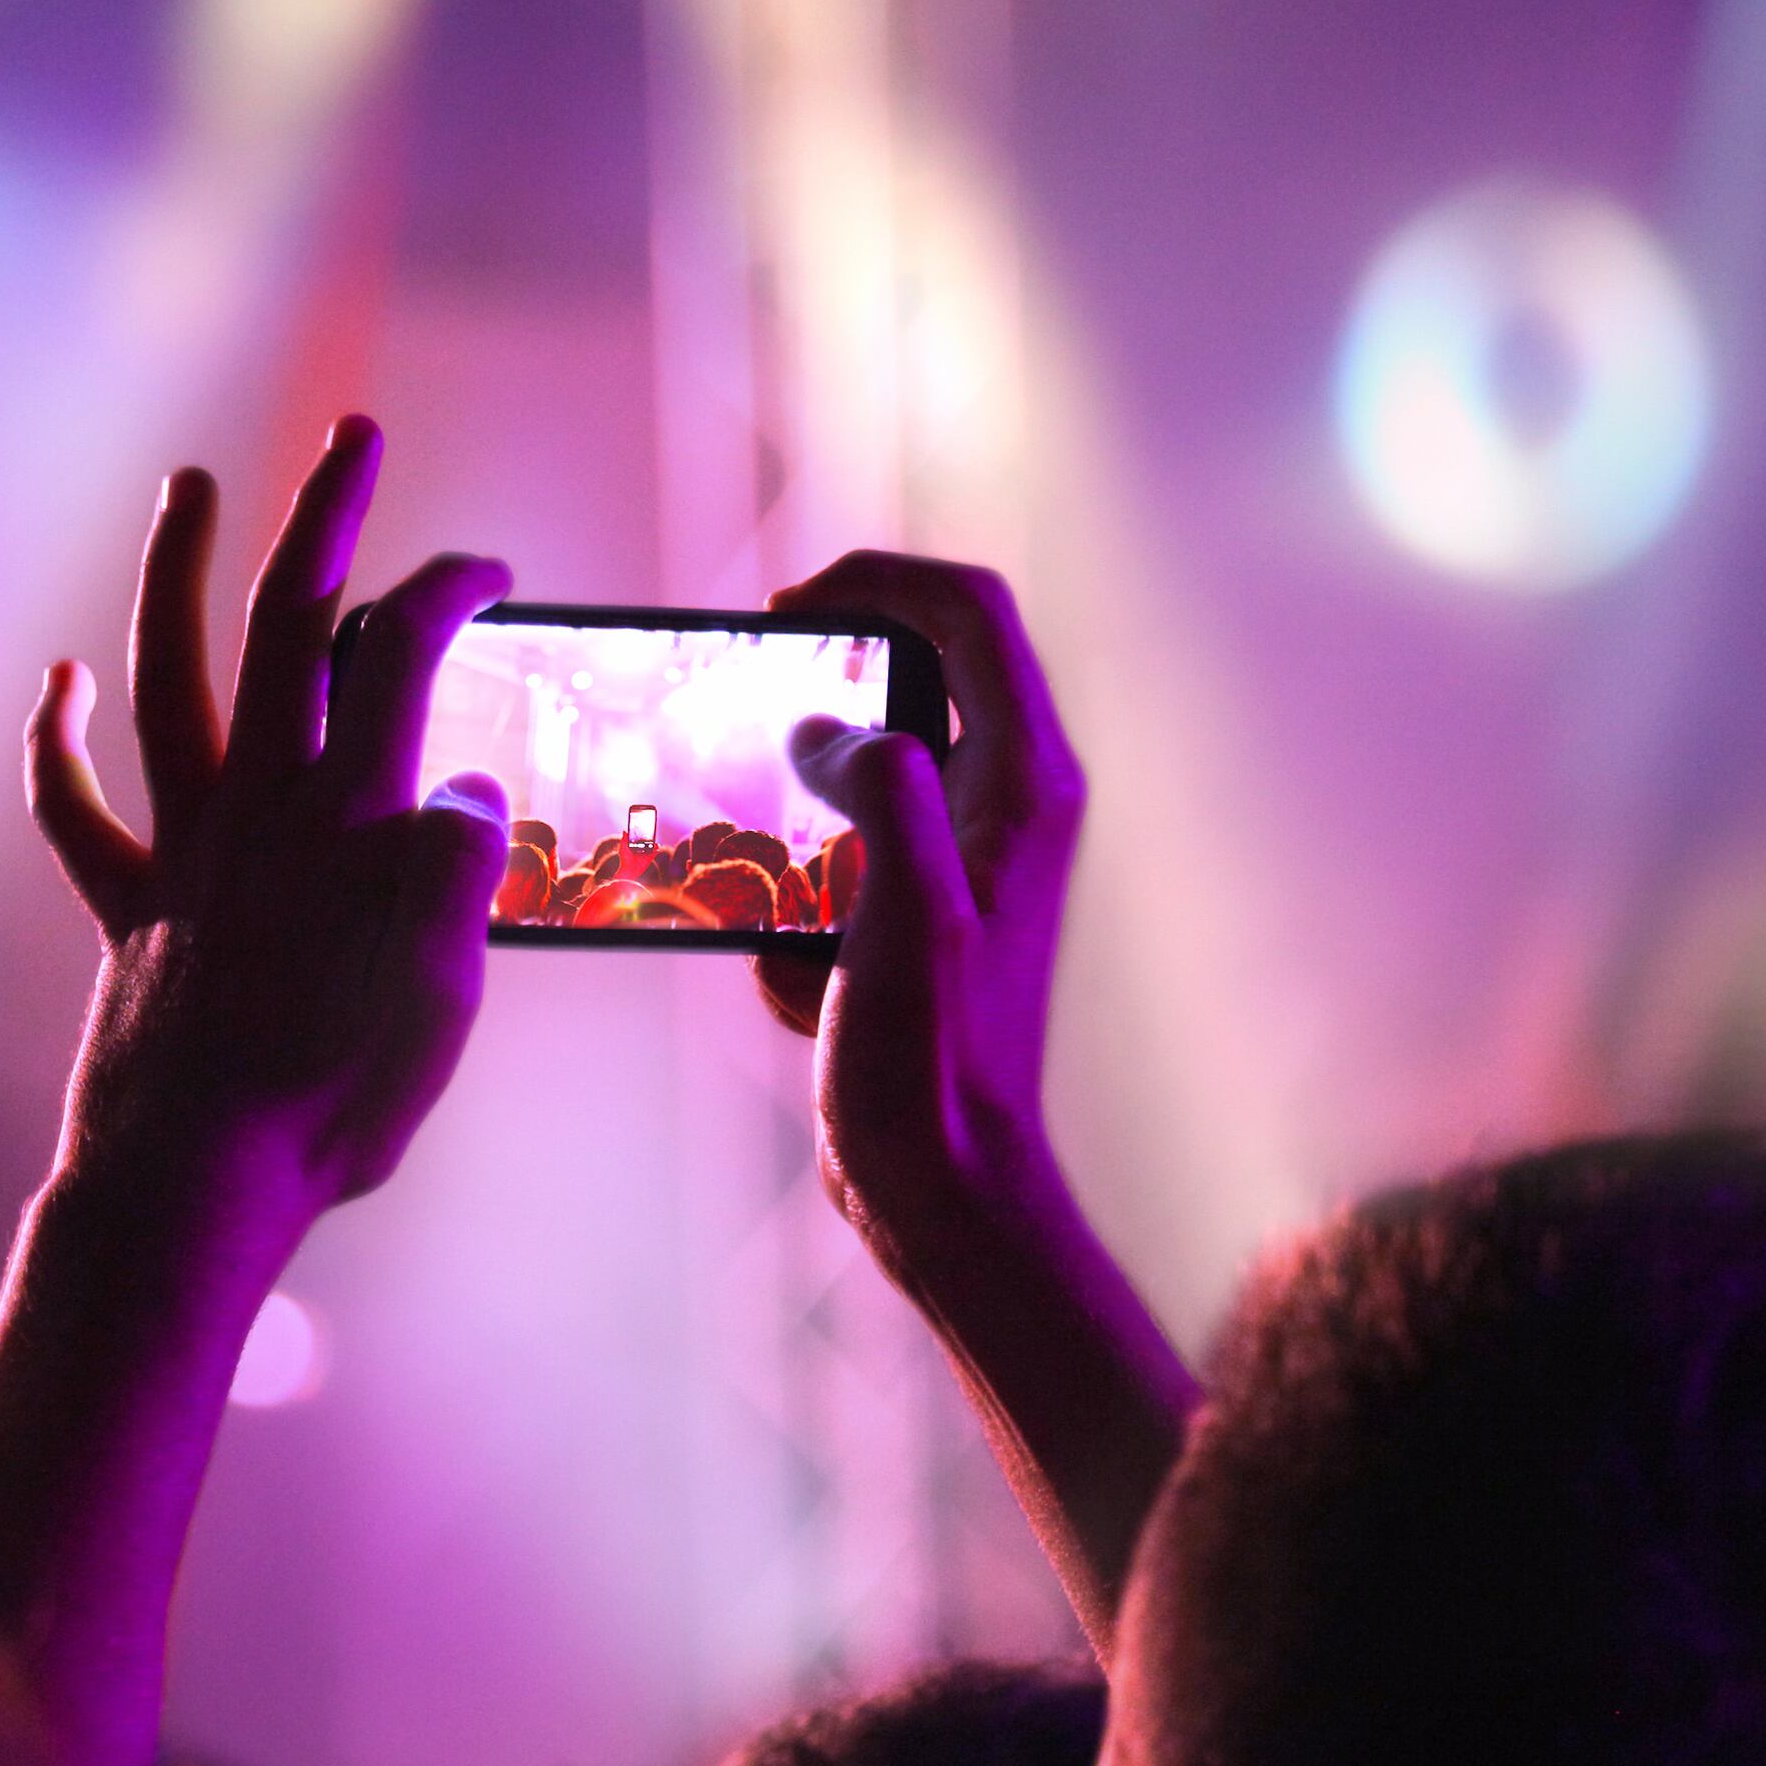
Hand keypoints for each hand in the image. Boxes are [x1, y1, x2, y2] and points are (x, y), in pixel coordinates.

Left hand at [28, 416, 515, 1245]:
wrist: (197, 1178)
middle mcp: (260, 806)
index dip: (447, 589)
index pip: (403, 656)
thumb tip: (459, 785)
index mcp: (354, 816)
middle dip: (323, 519)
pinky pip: (77, 809)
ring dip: (175, 572)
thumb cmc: (334, 1097)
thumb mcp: (444, 984)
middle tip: (352, 438)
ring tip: (187, 486)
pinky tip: (60, 679)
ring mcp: (184, 849)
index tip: (487, 571)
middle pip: (289, 626)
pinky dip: (58, 739)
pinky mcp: (130, 908)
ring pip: (170, 676)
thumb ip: (454, 866)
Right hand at [749, 551, 1085, 1269]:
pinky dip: (793, 890)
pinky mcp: (912, 909)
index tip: (783, 607)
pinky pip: (835, 854)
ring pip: (865, 765)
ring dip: (793, 801)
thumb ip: (884, 789)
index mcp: (1023, 783)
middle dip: (820, 689)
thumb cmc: (933, 1062)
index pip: (969, 613)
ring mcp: (959, 856)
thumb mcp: (906, 913)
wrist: (939, 1184)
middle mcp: (1002, 803)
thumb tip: (828, 730)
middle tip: (743, 713)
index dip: (877, 580)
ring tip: (753, 860)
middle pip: (918, 671)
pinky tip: (788, 965)